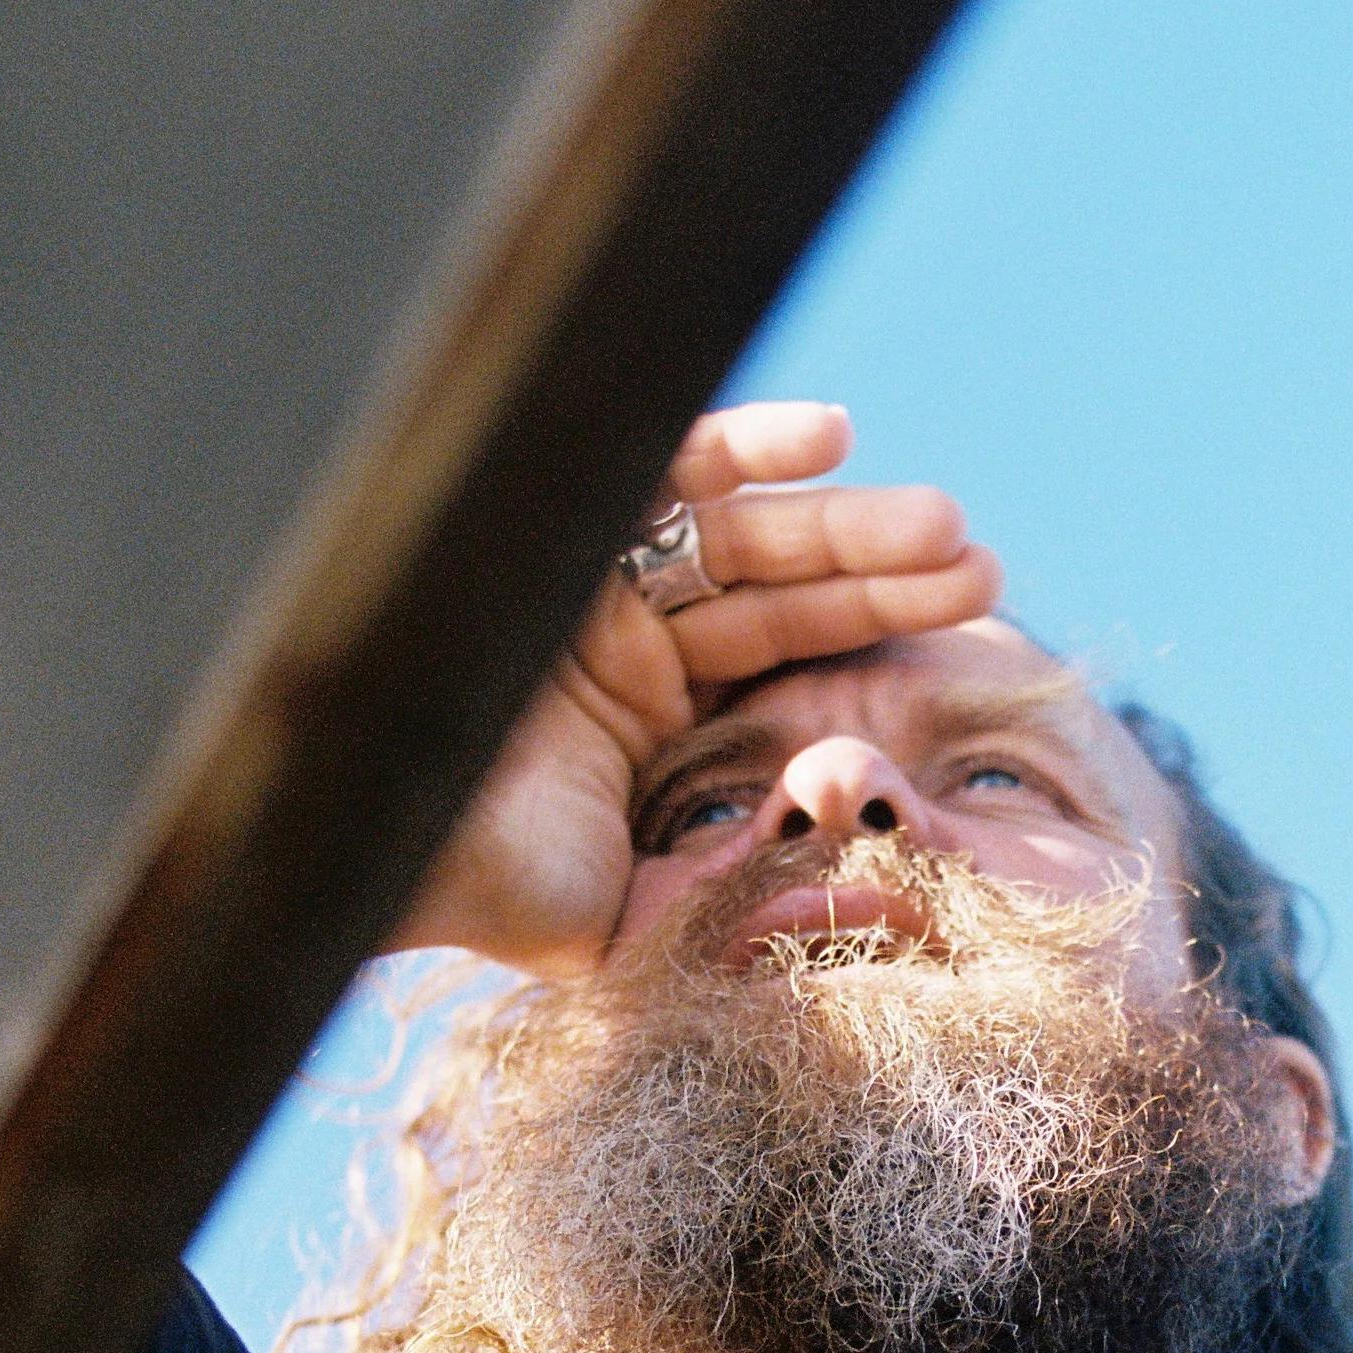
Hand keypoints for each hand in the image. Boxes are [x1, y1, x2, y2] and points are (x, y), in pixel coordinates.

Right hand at [391, 402, 1000, 974]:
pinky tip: (832, 435)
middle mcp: (627, 643)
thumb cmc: (495, 892)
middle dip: (884, 572)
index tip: (977, 637)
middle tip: (981, 570)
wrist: (371, 850)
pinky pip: (657, 466)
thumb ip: (745, 894)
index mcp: (658, 726)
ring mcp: (584, 580)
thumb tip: (867, 882)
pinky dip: (742, 446)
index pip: (788, 659)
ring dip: (843, 520)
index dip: (878, 636)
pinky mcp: (547, 530)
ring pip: (738, 530)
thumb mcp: (650, 917)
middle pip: (782, 586)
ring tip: (943, 526)